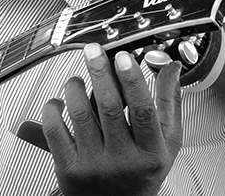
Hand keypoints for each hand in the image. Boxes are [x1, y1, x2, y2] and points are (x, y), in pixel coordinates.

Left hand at [42, 44, 181, 195]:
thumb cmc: (142, 173)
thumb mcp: (167, 143)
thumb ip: (169, 103)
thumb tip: (171, 68)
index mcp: (150, 153)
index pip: (143, 111)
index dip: (132, 81)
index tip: (124, 57)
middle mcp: (122, 161)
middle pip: (109, 108)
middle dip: (100, 73)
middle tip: (93, 51)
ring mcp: (93, 166)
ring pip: (80, 116)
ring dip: (76, 88)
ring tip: (77, 79)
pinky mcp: (68, 169)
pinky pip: (56, 132)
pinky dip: (53, 110)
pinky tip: (60, 101)